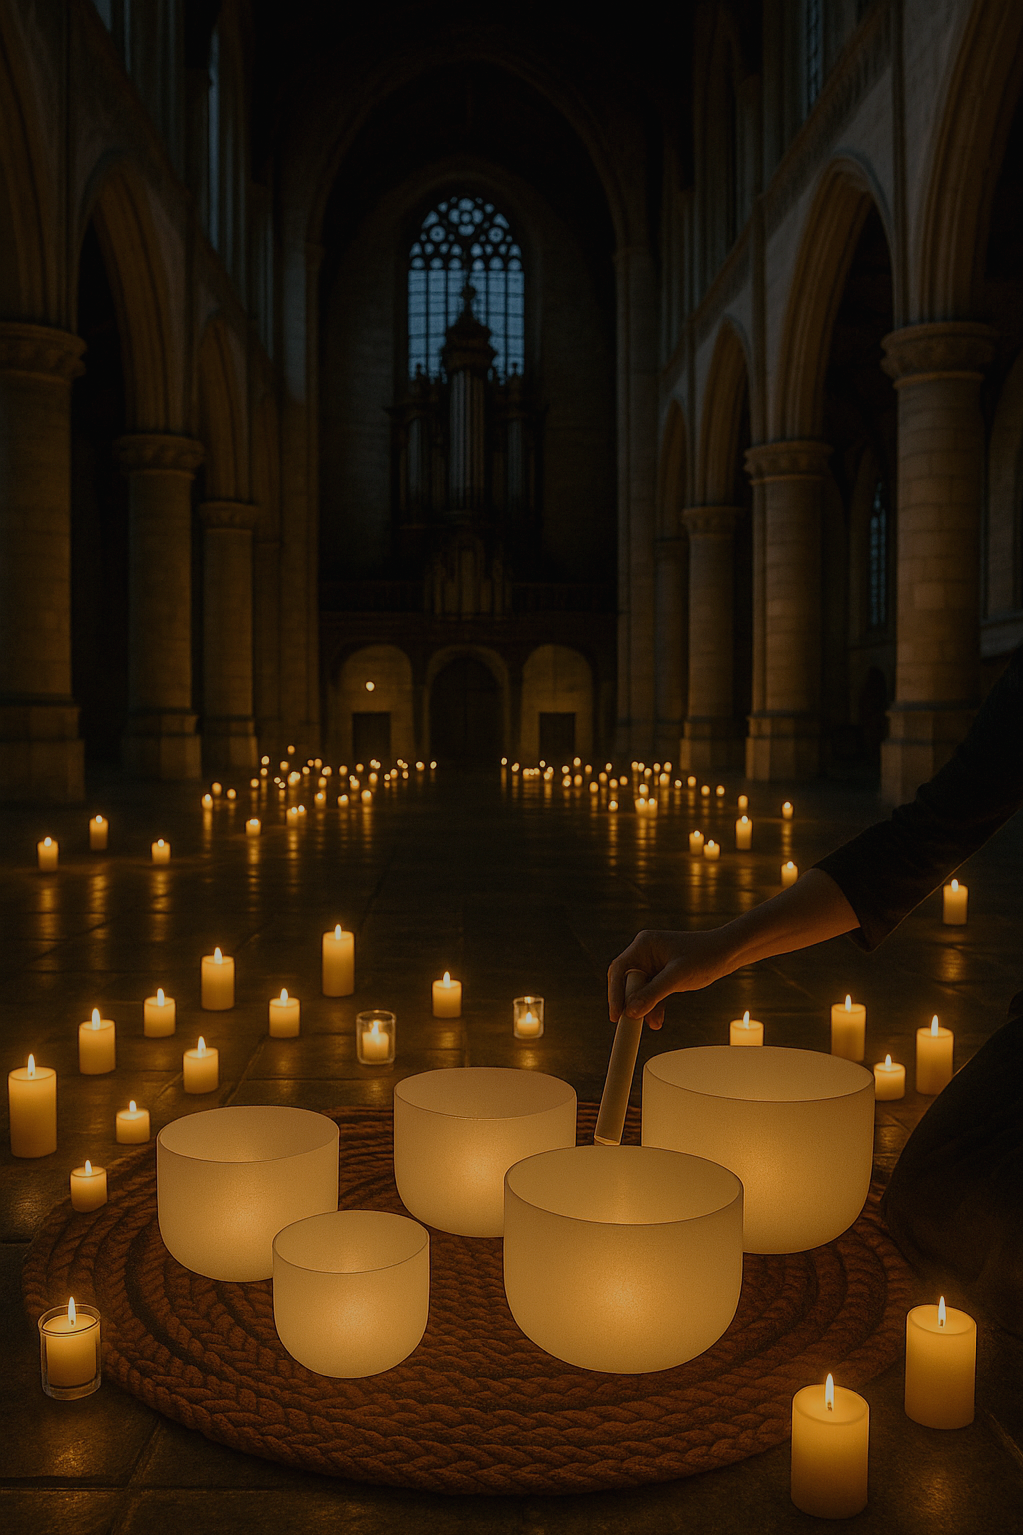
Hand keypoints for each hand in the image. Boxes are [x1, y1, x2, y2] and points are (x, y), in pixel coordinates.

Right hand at [607, 928, 730, 1028]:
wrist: (729, 952)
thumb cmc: (705, 956)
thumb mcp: (678, 976)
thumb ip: (653, 994)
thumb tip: (631, 1012)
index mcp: (643, 945)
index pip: (619, 970)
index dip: (614, 994)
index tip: (616, 1015)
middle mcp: (645, 953)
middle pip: (626, 981)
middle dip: (629, 1002)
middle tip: (628, 1023)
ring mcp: (655, 964)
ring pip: (639, 990)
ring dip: (643, 1007)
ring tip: (649, 1024)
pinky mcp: (664, 975)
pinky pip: (652, 993)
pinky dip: (654, 1006)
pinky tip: (657, 1021)